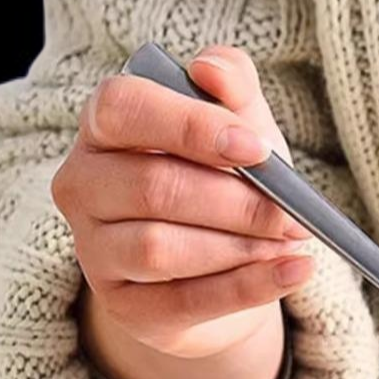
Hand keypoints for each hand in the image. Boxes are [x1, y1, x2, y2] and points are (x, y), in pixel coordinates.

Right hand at [53, 46, 313, 378]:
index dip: (189, 126)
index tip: (255, 148)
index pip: (123, 108)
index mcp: (104, 125)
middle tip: (294, 214)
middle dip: (237, 202)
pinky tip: (295, 271)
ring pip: (163, 249)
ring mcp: (95, 251)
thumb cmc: (224, 184)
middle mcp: (83, 185)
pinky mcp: (124, 308)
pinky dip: (250, 287)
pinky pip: (187, 301)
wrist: (222, 271)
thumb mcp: (238, 131)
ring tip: (289, 242)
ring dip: (241, 247)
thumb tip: (211, 70)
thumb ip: (232, 88)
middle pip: (154, 188)